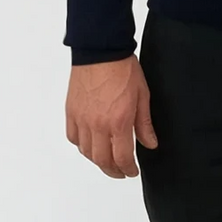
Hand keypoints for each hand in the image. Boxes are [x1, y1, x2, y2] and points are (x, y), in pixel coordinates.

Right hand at [65, 56, 157, 178]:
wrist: (101, 50)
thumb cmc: (123, 69)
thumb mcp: (143, 96)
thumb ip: (144, 124)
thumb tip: (150, 143)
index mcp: (118, 122)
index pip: (122, 158)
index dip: (128, 169)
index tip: (132, 171)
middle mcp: (97, 125)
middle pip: (102, 160)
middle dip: (113, 170)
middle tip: (121, 171)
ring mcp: (82, 119)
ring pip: (86, 152)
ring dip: (97, 160)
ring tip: (107, 159)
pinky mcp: (71, 111)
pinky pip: (73, 137)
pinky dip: (82, 145)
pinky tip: (90, 144)